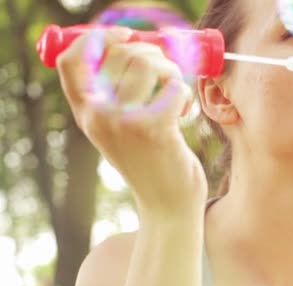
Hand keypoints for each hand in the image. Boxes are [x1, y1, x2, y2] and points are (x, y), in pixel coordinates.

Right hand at [57, 27, 208, 222]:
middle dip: (153, 53)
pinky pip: (174, 87)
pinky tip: (185, 113)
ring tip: (175, 92)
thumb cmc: (149, 162)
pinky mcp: (154, 129)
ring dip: (171, 70)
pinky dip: (185, 95)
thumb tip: (135, 46)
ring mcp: (124, 121)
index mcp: (86, 112)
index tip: (127, 37)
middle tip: (167, 73)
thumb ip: (115, 95)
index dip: (99, 39)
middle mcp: (98, 115)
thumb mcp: (118, 129)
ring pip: (148, 62)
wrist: (165, 205)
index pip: (72, 60)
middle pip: (119, 52)